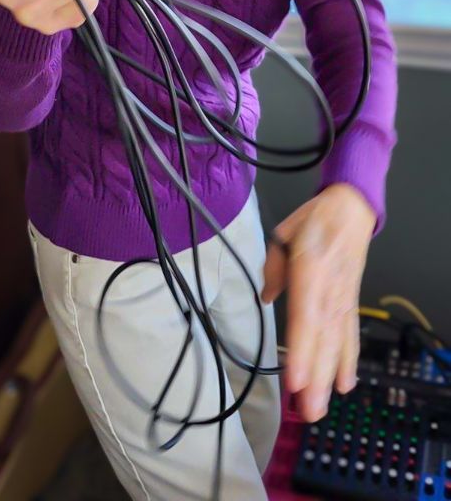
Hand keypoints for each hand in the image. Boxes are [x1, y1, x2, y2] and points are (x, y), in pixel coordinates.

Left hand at [261, 183, 375, 422]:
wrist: (351, 208)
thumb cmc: (314, 219)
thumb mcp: (285, 232)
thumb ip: (273, 267)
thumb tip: (266, 297)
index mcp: (310, 269)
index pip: (304, 316)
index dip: (300, 349)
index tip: (295, 378)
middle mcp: (329, 290)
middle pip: (321, 338)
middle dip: (314, 376)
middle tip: (306, 409)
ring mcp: (343, 298)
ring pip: (336, 343)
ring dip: (329, 376)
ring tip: (321, 407)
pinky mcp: (351, 302)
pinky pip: (350, 334)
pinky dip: (349, 360)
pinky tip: (344, 383)